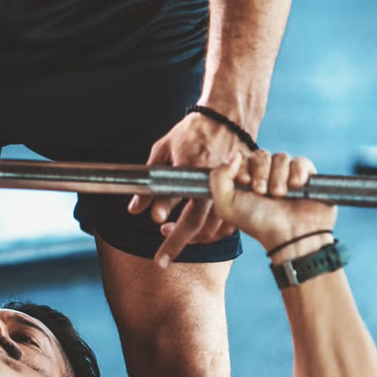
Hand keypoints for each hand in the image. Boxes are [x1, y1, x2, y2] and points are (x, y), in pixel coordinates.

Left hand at [128, 112, 249, 267]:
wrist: (226, 116)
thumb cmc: (191, 132)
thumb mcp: (163, 151)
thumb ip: (151, 183)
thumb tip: (135, 210)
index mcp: (197, 175)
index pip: (184, 218)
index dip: (171, 241)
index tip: (160, 260)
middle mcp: (216, 184)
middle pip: (200, 228)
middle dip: (180, 245)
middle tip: (163, 258)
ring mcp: (232, 187)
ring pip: (216, 228)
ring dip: (195, 238)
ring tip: (173, 236)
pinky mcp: (240, 190)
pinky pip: (229, 221)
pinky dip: (213, 230)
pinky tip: (196, 228)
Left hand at [209, 150, 336, 250]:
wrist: (290, 235)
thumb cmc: (258, 223)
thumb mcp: (226, 205)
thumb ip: (218, 178)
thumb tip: (233, 154)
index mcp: (247, 179)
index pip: (242, 157)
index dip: (242, 166)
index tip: (245, 181)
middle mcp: (266, 175)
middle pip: (261, 155)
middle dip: (260, 173)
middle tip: (262, 192)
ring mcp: (287, 175)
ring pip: (281, 157)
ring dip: (278, 177)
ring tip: (279, 195)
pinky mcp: (307, 177)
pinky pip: (301, 161)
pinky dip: (297, 172)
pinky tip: (296, 186)